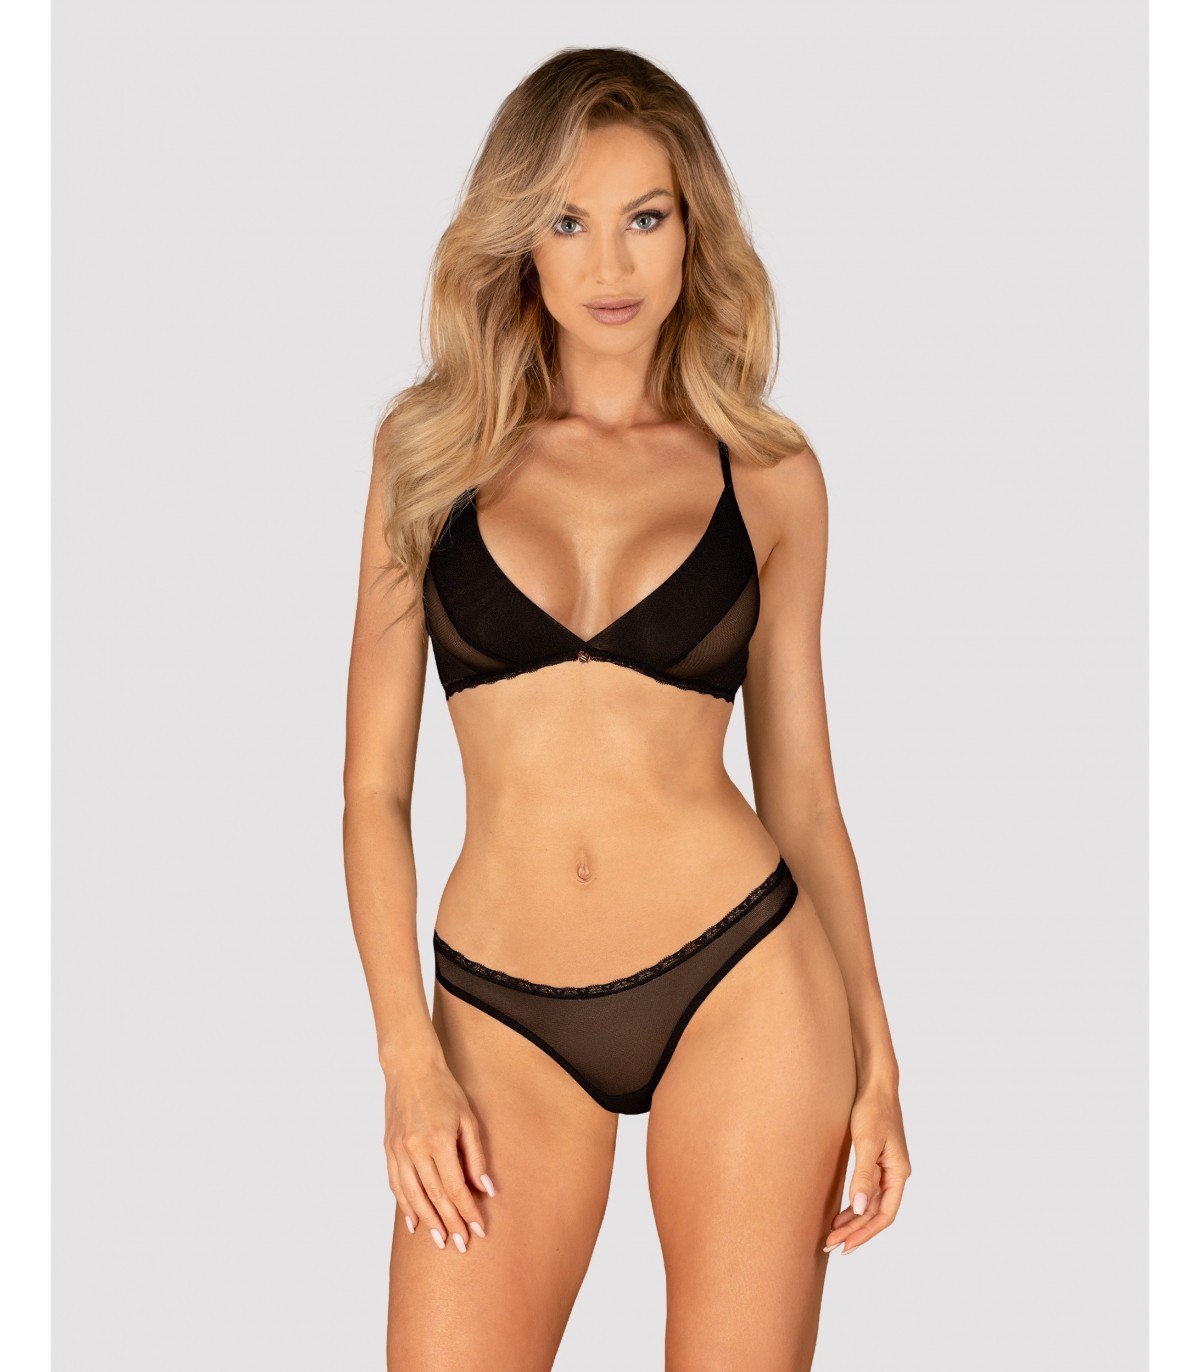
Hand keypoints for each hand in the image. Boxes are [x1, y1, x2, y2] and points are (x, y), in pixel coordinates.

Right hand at [383, 1053, 493, 1253]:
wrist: (411, 1069)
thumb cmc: (444, 1091)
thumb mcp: (468, 1118)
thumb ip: (476, 1156)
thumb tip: (487, 1189)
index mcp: (440, 1140)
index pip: (455, 1187)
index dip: (467, 1211)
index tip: (478, 1229)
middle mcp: (416, 1148)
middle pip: (435, 1196)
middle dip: (450, 1223)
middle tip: (461, 1245)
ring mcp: (399, 1150)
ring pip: (413, 1196)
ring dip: (428, 1221)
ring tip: (440, 1240)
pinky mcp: (389, 1149)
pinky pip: (396, 1185)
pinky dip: (405, 1206)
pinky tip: (414, 1222)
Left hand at [824, 1082, 910, 1255]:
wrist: (875, 1084)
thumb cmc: (872, 1110)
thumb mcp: (867, 1143)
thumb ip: (863, 1176)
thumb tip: (859, 1209)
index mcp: (898, 1173)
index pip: (884, 1215)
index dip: (865, 1233)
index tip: (846, 1246)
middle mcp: (895, 1174)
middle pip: (876, 1213)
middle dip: (855, 1231)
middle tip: (831, 1245)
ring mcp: (886, 1168)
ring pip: (870, 1204)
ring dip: (853, 1220)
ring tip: (832, 1233)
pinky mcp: (876, 1159)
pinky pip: (866, 1191)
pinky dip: (854, 1204)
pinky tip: (840, 1211)